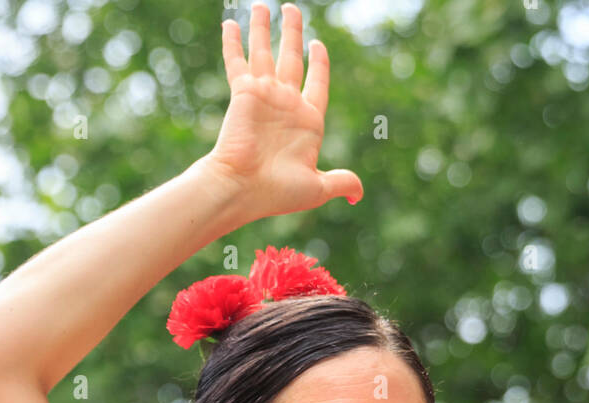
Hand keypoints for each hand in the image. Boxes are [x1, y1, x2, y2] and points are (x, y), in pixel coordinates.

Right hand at [206, 2, 362, 222]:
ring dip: (263, 28)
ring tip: (263, 5)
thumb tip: (358, 196)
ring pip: (265, 52)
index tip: (317, 44)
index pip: (317, 83)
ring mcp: (264, 96)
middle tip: (292, 9)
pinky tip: (230, 22)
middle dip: (292, 33)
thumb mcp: (317, 187)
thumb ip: (341, 182)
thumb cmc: (277, 192)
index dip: (318, 63)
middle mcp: (286, 104)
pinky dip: (234, 42)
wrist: (243, 189)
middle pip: (291, 58)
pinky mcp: (243, 92)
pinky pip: (237, 61)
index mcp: (307, 121)